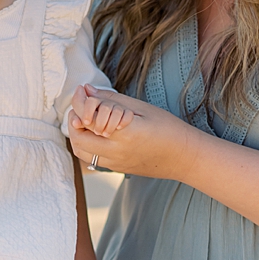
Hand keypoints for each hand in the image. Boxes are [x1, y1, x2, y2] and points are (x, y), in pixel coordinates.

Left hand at [67, 87, 203, 179]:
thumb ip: (111, 100)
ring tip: (86, 120)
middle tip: (81, 106)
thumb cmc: (168, 128)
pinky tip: (95, 132)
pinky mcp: (116, 170)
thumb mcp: (140, 108)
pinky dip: (86, 144)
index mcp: (124, 133)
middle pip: (78, 138)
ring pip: (81, 151)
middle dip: (74, 119)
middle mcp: (116, 151)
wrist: (184, 157)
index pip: (89, 117)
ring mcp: (115, 164)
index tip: (82, 90)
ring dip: (77, 134)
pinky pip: (91, 158)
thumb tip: (87, 90)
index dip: (80, 101)